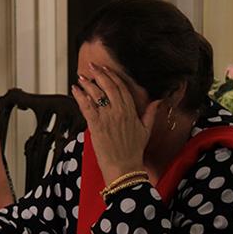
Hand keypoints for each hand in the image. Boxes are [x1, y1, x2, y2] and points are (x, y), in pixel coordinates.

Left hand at [71, 63, 159, 182]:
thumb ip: (151, 114)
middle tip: (92, 66)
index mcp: (131, 111)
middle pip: (108, 87)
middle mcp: (119, 111)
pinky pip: (86, 106)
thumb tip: (157, 102)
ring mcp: (107, 117)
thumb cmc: (133, 151)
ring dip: (87, 83)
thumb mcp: (146, 130)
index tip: (106, 69)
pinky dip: (79, 96)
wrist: (124, 167)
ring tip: (81, 77)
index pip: (121, 88)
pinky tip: (75, 90)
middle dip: (99, 74)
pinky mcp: (95, 125)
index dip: (112, 76)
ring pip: (96, 94)